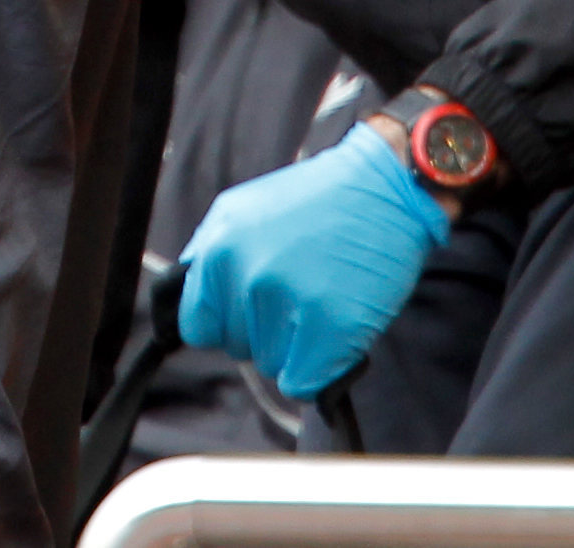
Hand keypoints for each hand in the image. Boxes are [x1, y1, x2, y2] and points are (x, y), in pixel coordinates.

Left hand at [175, 127, 451, 397]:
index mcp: (218, 250)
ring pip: (273, 365)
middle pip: (238, 348)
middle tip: (300, 291)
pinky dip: (320, 371)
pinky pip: (303, 383)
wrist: (384, 189)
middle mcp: (247, 277)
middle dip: (265, 331)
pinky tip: (336, 333)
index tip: (250, 313)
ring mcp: (289, 303)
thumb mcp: (241, 212)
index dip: (225, 324)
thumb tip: (189, 310)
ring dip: (297, 347)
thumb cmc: (314, 203)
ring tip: (322, 299)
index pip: (197, 326)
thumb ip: (210, 259)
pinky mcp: (332, 327)